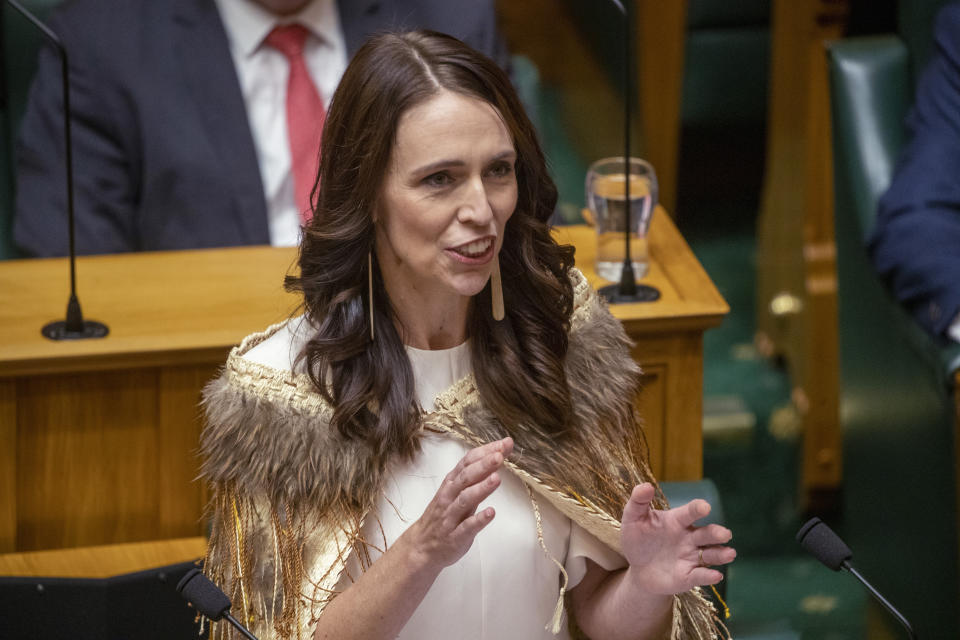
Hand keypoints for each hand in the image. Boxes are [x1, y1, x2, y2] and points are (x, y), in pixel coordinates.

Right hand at [402, 437, 513, 570]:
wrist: (421, 547)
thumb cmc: (443, 515)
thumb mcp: (456, 492)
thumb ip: (475, 476)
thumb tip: (497, 455)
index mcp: (451, 483)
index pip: (468, 462)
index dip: (485, 452)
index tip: (504, 444)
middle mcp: (449, 497)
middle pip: (466, 478)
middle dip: (483, 465)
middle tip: (500, 455)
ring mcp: (451, 517)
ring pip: (465, 500)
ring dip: (481, 489)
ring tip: (497, 479)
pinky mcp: (455, 537)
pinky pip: (466, 527)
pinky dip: (478, 520)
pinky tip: (491, 513)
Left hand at [620, 483, 735, 594]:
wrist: (638, 569)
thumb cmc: (638, 540)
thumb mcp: (632, 519)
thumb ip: (638, 501)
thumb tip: (646, 486)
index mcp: (677, 521)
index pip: (690, 512)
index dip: (697, 509)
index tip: (705, 507)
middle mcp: (689, 538)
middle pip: (706, 534)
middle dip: (716, 533)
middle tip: (725, 534)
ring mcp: (691, 557)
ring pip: (711, 554)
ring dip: (721, 554)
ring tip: (730, 553)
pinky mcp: (689, 576)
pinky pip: (701, 575)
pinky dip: (709, 576)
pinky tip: (716, 575)